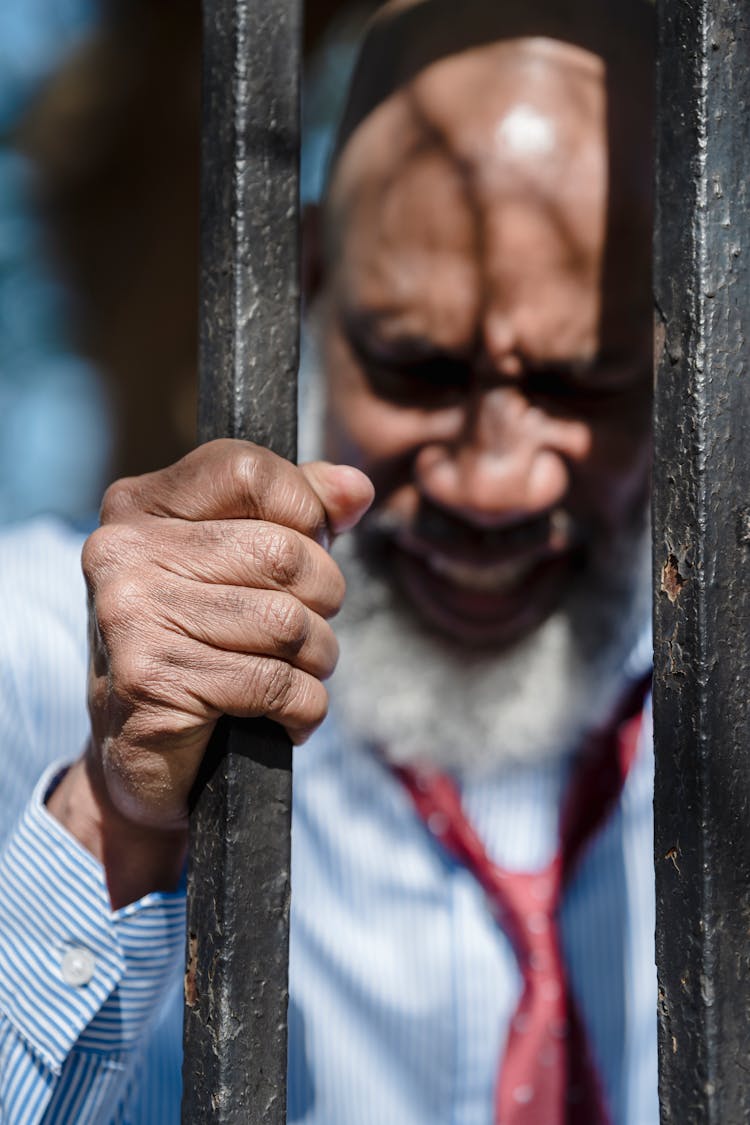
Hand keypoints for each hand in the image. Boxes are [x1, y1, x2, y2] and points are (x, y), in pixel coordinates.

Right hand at [48, 440, 372, 905]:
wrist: (138, 756)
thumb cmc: (197, 646)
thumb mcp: (237, 566)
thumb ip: (296, 514)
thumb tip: (354, 489)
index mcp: (139, 506)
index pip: (249, 470)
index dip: (304, 510)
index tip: (309, 547)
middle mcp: (124, 551)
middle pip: (283, 552)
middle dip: (323, 597)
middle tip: (306, 629)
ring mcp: (131, 615)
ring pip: (288, 623)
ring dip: (317, 658)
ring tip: (297, 673)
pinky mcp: (151, 679)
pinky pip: (276, 685)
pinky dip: (303, 708)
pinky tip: (283, 716)